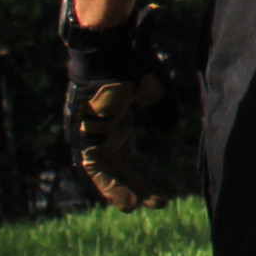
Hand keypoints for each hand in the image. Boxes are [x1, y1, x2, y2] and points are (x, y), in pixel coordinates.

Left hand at [59, 0, 182, 210]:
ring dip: (126, 189)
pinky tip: (127, 203)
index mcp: (114, 121)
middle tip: (161, 202)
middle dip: (140, 184)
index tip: (170, 187)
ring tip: (145, 207)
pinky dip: (110, 186)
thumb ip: (163, 115)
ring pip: (108, 170)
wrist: (111, 49)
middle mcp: (99, 131)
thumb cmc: (132, 63)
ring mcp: (89, 134)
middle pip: (120, 166)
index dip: (150, 172)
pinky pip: (94, 168)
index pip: (130, 155)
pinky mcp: (83, 136)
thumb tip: (172, 136)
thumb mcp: (155, 93)